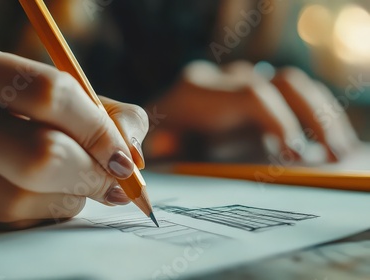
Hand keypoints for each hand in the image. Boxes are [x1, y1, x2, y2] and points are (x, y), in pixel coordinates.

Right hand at [0, 45, 147, 228]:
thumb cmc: (7, 117)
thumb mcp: (52, 99)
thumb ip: (105, 115)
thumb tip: (132, 155)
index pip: (50, 92)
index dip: (99, 130)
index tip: (126, 160)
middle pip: (39, 154)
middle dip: (91, 175)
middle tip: (115, 184)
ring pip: (20, 199)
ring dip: (66, 200)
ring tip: (75, 188)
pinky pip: (2, 226)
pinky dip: (37, 218)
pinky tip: (42, 201)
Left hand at [146, 61, 359, 162]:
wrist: (153, 122)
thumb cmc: (155, 140)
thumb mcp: (155, 145)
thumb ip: (161, 144)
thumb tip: (164, 146)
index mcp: (198, 91)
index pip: (251, 95)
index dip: (278, 122)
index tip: (294, 154)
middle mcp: (225, 80)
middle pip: (281, 84)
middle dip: (313, 118)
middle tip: (333, 155)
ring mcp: (242, 83)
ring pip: (293, 86)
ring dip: (322, 116)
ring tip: (341, 151)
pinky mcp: (254, 92)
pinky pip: (292, 95)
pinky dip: (314, 115)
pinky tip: (328, 142)